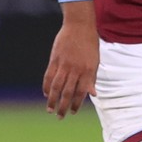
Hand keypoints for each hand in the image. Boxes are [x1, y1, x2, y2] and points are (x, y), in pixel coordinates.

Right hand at [42, 0, 98, 118]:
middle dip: (63, 107)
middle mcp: (76, 69)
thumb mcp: (95, 60)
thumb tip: (93, 94)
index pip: (81, 92)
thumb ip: (92, 78)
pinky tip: (46, 94)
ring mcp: (64, 64)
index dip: (76, 104)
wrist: (80, 25)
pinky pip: (49, 76)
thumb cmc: (90, 43)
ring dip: (52, 100)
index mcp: (88, 70)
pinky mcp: (54, 59)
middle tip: (60, 117)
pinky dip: (47, 87)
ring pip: (56, 87)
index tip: (73, 112)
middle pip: (67, 92)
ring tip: (50, 110)